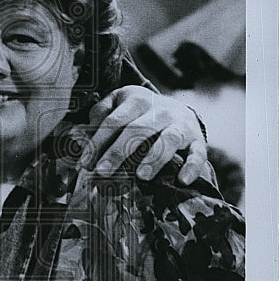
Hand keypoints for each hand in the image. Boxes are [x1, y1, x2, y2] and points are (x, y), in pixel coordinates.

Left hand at [81, 86, 206, 183]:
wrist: (177, 108)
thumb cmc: (139, 111)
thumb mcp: (119, 102)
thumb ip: (100, 112)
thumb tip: (82, 131)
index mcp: (137, 100)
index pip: (114, 121)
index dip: (97, 142)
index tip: (84, 163)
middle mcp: (161, 110)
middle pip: (137, 130)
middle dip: (118, 152)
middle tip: (102, 172)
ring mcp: (181, 124)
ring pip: (169, 139)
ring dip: (155, 158)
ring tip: (141, 177)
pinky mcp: (197, 139)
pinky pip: (198, 153)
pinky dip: (192, 166)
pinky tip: (181, 180)